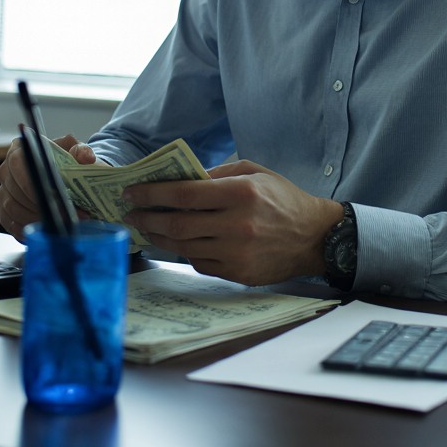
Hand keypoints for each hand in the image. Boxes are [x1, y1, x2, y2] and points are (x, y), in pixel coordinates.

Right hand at [0, 134, 94, 240]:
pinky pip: (12, 225)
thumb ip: (82, 151)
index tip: (55, 196)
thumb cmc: (66, 162)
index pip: (19, 163)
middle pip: (16, 192)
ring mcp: (3, 193)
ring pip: (13, 210)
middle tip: (65, 216)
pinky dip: (30, 230)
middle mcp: (6, 171)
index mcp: (19, 150)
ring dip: (38, 220)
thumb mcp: (76, 151)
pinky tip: (47, 231)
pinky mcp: (4, 212)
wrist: (64, 177)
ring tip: (61, 225)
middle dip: (42, 206)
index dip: (34, 182)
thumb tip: (85, 157)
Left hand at [121, 160, 343, 286]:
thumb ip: (218, 174)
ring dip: (160, 237)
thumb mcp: (255, 172)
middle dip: (148, 218)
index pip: (184, 194)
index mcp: (241, 193)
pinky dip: (185, 252)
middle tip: (132, 213)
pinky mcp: (238, 273)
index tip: (133, 192)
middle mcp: (237, 224)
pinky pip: (199, 263)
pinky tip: (180, 242)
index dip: (153, 194)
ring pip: (184, 246)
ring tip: (149, 227)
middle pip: (178, 224)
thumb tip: (182, 178)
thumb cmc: (283, 199)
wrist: (315, 237)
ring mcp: (237, 253)